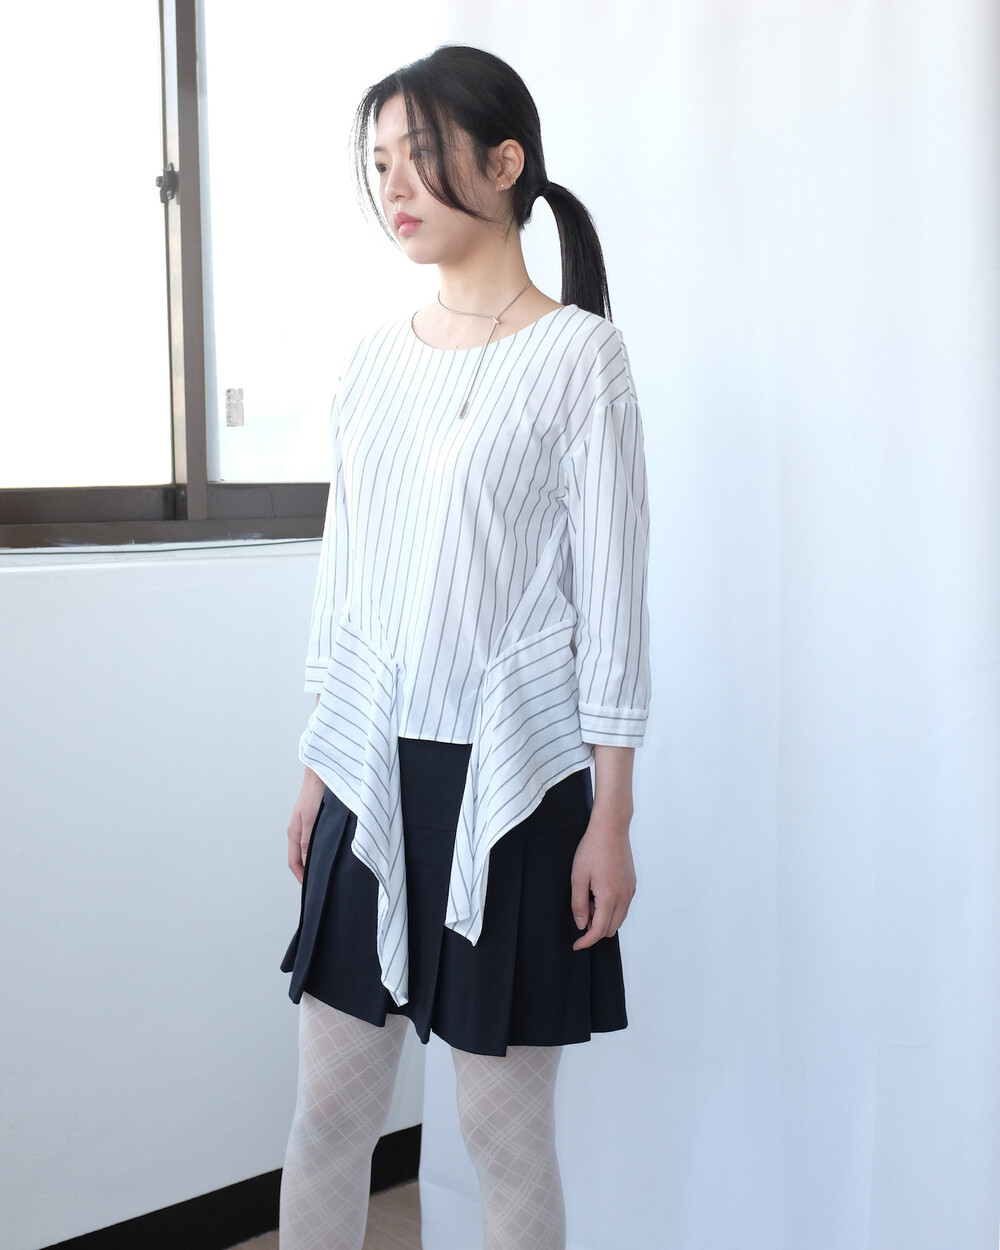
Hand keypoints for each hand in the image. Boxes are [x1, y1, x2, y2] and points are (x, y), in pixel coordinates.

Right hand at [286, 767, 324, 882]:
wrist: (322, 773)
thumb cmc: (314, 793)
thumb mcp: (311, 820)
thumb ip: (308, 841)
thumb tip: (306, 862)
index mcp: (294, 833)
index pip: (294, 862)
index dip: (301, 876)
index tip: (311, 887)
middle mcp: (299, 831)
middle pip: (301, 857)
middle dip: (308, 870)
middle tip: (321, 881)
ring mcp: (307, 825)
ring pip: (309, 848)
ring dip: (315, 859)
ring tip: (327, 870)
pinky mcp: (317, 819)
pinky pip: (316, 839)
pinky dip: (321, 848)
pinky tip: (332, 850)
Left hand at [570, 802, 636, 949]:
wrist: (611, 829)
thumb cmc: (592, 849)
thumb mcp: (578, 877)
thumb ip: (578, 904)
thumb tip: (581, 924)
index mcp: (609, 897)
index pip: (598, 931)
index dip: (586, 941)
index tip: (577, 945)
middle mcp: (624, 898)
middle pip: (610, 929)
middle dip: (594, 928)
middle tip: (581, 908)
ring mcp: (630, 891)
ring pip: (618, 919)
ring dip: (603, 918)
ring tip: (589, 898)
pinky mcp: (632, 885)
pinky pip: (623, 907)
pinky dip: (611, 908)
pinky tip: (598, 891)